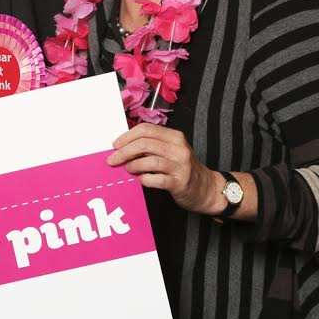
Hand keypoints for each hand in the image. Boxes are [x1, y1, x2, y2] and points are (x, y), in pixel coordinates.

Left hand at [107, 123, 221, 213]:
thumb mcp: (171, 151)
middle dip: (124, 151)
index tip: (115, 145)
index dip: (127, 136)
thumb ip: (152, 146)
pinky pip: (156, 179)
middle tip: (113, 160)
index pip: (146, 129)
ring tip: (128, 169)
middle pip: (144, 144)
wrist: (206, 189)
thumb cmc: (182, 169)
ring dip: (133, 165)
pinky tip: (140, 180)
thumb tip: (123, 145)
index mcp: (175, 137)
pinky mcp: (180, 183)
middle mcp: (179, 149)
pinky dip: (144, 179)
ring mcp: (181, 166)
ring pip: (149, 160)